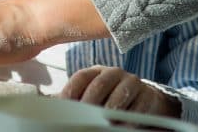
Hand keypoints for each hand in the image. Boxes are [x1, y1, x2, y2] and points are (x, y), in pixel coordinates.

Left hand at [61, 66, 180, 116]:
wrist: (144, 99)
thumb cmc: (111, 98)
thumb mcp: (92, 95)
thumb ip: (75, 99)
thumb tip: (50, 104)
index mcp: (96, 72)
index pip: (81, 77)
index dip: (71, 90)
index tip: (63, 105)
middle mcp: (114, 73)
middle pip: (99, 85)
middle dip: (89, 103)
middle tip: (82, 117)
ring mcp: (132, 82)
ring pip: (119, 96)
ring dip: (109, 111)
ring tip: (102, 123)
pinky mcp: (148, 95)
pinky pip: (138, 108)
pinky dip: (129, 119)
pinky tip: (121, 126)